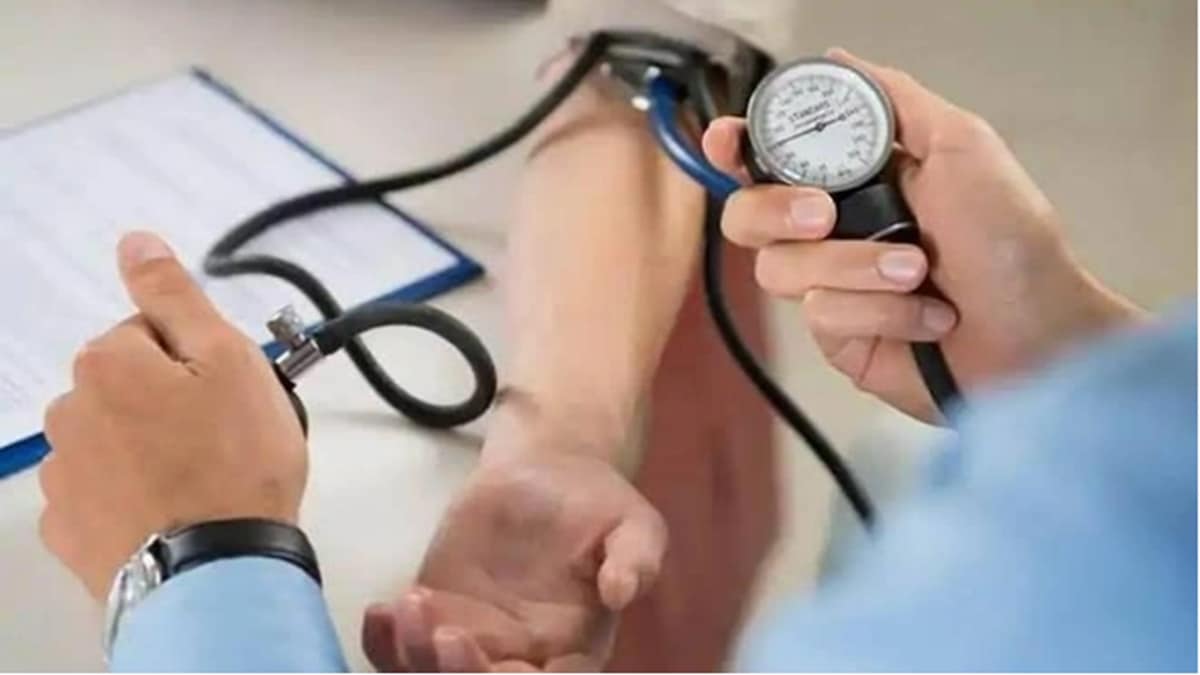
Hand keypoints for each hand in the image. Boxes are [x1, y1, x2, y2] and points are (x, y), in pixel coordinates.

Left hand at [38, 231, 307, 598]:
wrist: (216, 570)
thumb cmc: (235, 461)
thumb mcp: (227, 359)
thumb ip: (175, 296)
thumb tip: (135, 241)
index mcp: (107, 363)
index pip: (153, 335)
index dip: (199, 361)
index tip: (228, 395)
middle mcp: (68, 412)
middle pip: (129, 387)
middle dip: (169, 403)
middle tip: (224, 439)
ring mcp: (64, 477)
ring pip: (114, 440)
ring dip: (148, 450)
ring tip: (202, 483)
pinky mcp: (69, 531)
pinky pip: (102, 494)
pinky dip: (132, 498)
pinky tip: (172, 513)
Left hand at [361, 401, 665, 670]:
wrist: (547, 471)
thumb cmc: (596, 505)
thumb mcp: (633, 523)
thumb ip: (636, 558)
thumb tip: (621, 591)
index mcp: (573, 651)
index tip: (507, 665)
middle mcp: (519, 658)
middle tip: (448, 632)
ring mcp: (472, 640)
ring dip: (415, 658)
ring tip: (413, 602)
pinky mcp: (435, 615)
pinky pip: (399, 650)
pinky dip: (383, 644)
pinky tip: (382, 611)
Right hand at [703, 48, 1140, 420]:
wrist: (1038, 334)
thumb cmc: (1013, 242)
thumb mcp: (962, 146)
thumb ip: (895, 101)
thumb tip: (839, 60)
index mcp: (854, 179)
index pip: (769, 157)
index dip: (735, 147)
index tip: (730, 143)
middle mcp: (832, 230)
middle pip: (747, 214)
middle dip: (777, 210)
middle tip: (826, 216)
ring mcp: (830, 285)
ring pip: (780, 269)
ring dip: (855, 267)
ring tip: (918, 272)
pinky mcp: (838, 336)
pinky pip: (819, 316)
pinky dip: (879, 310)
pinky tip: (926, 315)